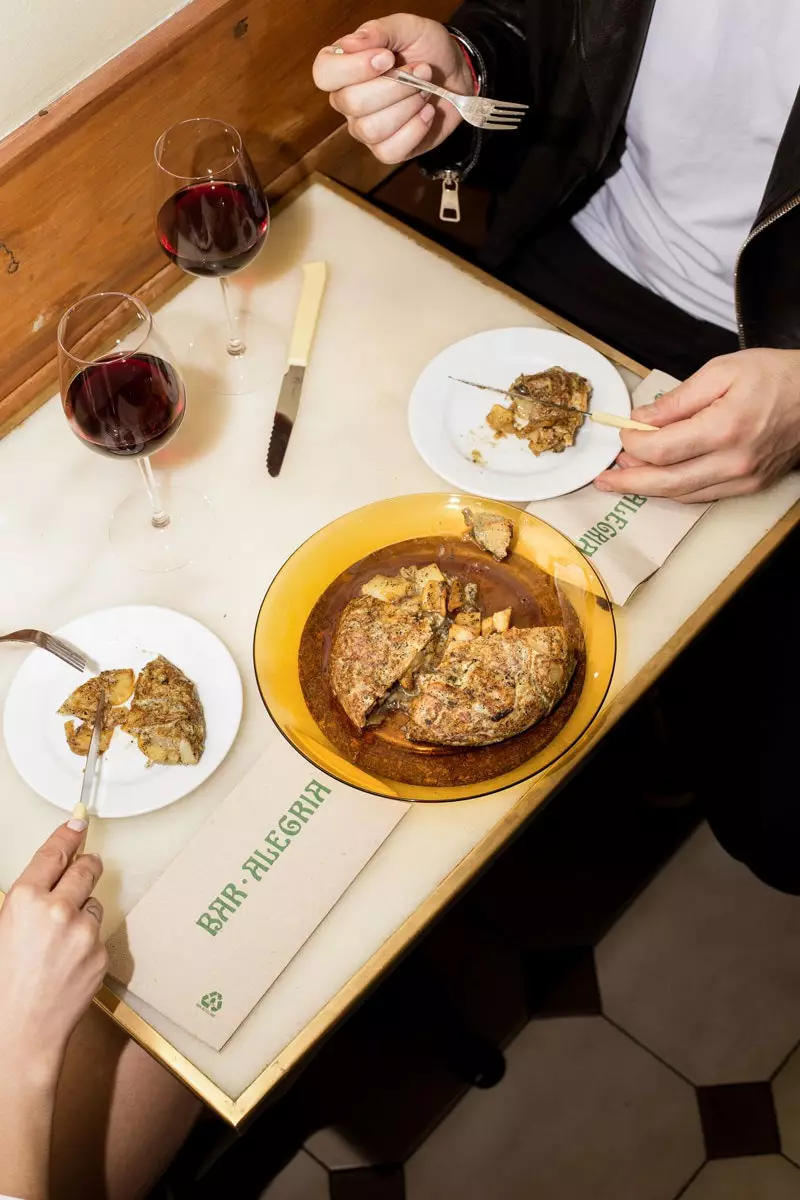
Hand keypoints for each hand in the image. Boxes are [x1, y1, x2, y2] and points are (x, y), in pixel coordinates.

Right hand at [0, 821, 106, 1080]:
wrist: (18, 1032)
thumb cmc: (2, 984)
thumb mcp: (2, 928)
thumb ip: (26, 900)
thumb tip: (47, 877)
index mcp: (24, 900)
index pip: (54, 853)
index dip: (68, 835)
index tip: (78, 823)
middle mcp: (57, 910)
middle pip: (86, 869)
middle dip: (86, 866)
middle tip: (84, 867)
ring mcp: (83, 932)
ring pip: (94, 904)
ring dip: (83, 912)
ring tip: (59, 941)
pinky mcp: (100, 952)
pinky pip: (98, 934)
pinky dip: (87, 941)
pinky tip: (68, 962)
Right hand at [313, 15, 471, 163]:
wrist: (455, 75)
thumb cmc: (426, 49)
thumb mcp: (407, 28)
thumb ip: (379, 31)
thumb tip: (349, 43)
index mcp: (343, 67)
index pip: (324, 73)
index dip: (353, 68)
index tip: (387, 58)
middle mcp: (347, 101)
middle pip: (353, 103)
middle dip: (395, 87)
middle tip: (421, 71)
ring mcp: (364, 129)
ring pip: (371, 129)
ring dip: (407, 107)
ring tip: (425, 91)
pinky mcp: (386, 150)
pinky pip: (390, 151)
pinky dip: (415, 130)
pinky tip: (426, 113)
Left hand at [595, 349, 799, 501]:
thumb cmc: (775, 376)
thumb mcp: (722, 372)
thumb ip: (677, 400)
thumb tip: (640, 419)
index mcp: (725, 428)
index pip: (661, 450)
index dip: (633, 445)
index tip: (622, 433)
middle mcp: (734, 462)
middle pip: (667, 483)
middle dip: (628, 482)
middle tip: (602, 479)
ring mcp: (743, 479)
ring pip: (683, 494)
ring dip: (648, 488)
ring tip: (622, 478)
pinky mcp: (750, 486)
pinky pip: (702, 495)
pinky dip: (675, 489)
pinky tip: (658, 479)